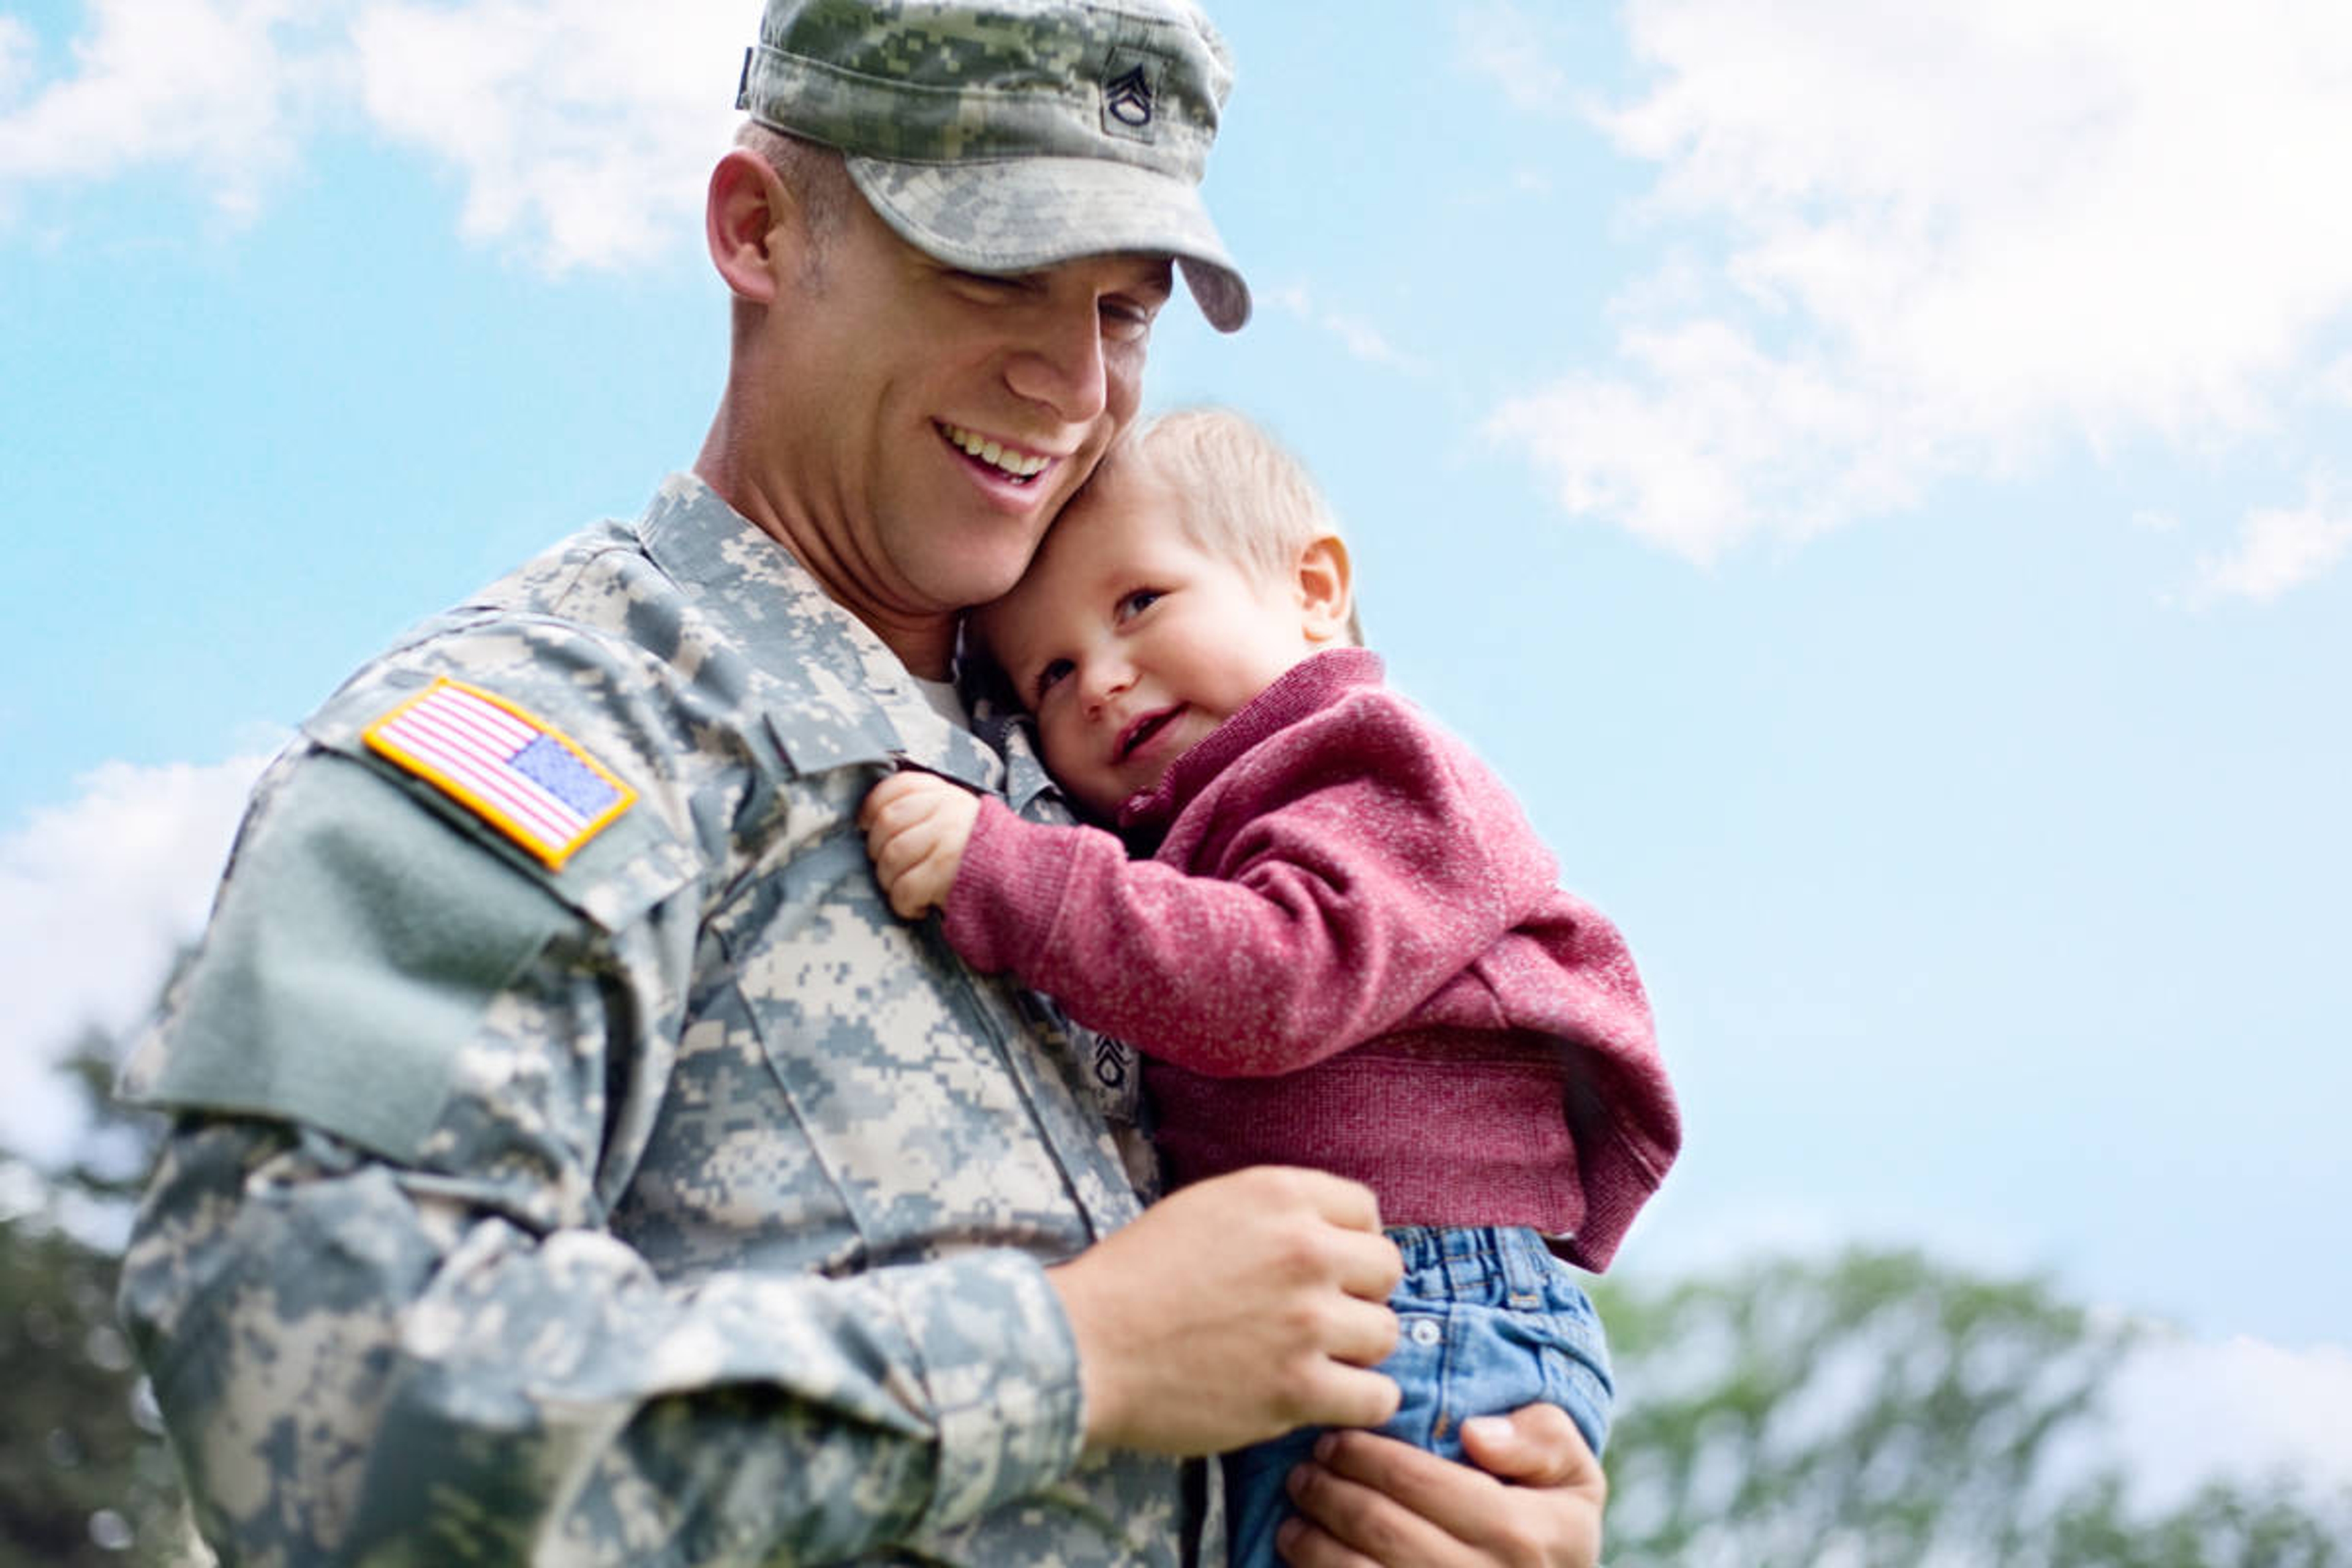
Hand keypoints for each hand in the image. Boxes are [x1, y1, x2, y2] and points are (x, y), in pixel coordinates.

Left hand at [858, 770, 980, 917]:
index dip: (872, 808)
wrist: (1025, 885)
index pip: (897, 787)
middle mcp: (946, 810)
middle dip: (878, 851)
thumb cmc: (980, 857)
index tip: (867, 826)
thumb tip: (872, 820)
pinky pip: (903, 888)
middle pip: (885, 824)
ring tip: (906, 890)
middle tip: (892, 869)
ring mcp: (946, 838)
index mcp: (947, 794)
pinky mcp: (944, 870)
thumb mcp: (957, 819)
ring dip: (889, 881)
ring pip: (890, 857)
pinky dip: (904, 904)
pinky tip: (919, 907)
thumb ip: (924, 810)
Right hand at [1046, 1166, 1403, 1455]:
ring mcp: (1306, 1322)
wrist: (1086, 1346)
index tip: (1325, 1268)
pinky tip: (1329, 1398)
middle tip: (1320, 1315)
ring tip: (1316, 1358)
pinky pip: (1376, 1396)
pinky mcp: (1298, 1389)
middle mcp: (1304, 1251)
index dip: (1348, 1242)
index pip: (1366, 1211)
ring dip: (1356, 1349)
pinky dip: (1361, 1401)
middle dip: (1358, 1293)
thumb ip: (1275, 1215)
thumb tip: (1329, 1236)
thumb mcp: (1207, 1208)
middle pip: (1386, 1270)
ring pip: (1385, 1333)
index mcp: (1279, 1196)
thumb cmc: (1134, 1277)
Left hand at [1278, 1404, 1606, 1567]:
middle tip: (1304, 1471)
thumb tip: (1475, 1434)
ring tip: (1296, 1515)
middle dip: (1330, 1492)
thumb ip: (1540, 1438)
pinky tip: (1305, 1558)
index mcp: (1522, 1532)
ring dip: (1314, 1543)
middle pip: (1382, 1528)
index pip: (1421, 1481)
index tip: (1335, 1439)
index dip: (1366, 1455)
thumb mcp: (1574, 1474)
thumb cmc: (1554, 1523)